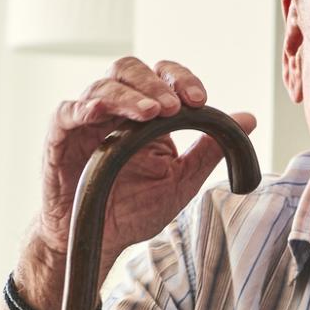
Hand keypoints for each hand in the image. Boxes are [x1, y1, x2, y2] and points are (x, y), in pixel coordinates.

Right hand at [23, 57, 256, 280]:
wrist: (98, 240)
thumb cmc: (133, 209)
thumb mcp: (180, 181)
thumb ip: (210, 149)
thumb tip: (248, 119)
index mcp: (144, 114)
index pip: (162, 78)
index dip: (181, 79)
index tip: (200, 99)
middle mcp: (115, 109)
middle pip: (130, 69)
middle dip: (156, 82)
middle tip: (176, 105)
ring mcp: (86, 120)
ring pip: (103, 85)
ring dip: (130, 95)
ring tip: (152, 113)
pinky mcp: (60, 137)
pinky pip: (68, 111)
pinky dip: (85, 107)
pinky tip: (102, 114)